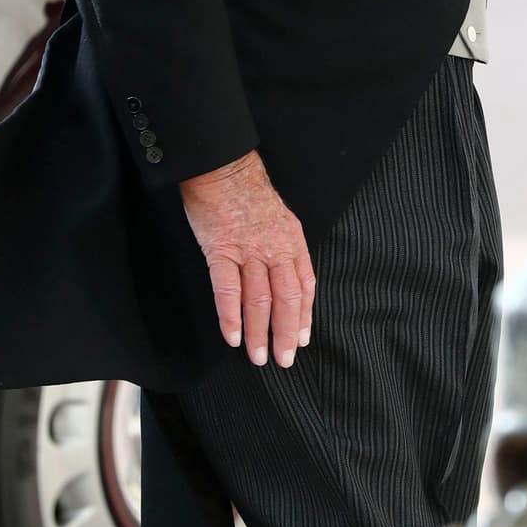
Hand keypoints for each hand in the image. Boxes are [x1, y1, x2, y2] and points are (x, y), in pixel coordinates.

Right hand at [178, 151, 315, 366]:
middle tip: (284, 359)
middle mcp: (275, 248)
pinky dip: (231, 316)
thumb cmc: (248, 193)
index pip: (304, 285)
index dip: (305, 315)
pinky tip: (232, 336)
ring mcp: (248, 250)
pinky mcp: (221, 250)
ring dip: (259, 332)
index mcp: (291, 240)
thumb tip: (285, 279)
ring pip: (259, 300)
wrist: (223, 167)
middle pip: (286, 298)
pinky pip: (228, 290)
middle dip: (286, 332)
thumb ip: (283, 247)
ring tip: (258, 356)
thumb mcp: (279, 217)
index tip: (303, 338)